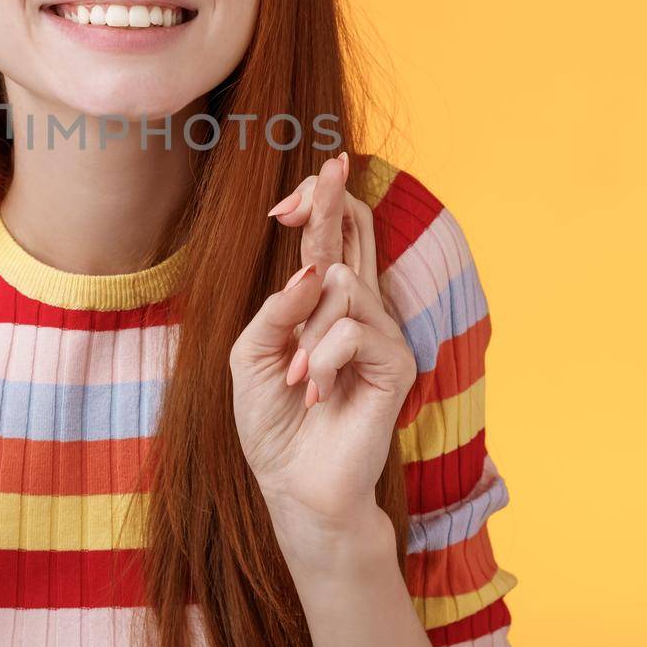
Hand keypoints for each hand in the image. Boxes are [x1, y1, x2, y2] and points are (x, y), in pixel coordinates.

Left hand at [230, 152, 417, 533]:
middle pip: (355, 234)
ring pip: (343, 286)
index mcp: (322, 305)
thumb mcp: (250, 354)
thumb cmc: (272, 420)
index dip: (319, 206)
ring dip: (306, 334)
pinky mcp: (396, 363)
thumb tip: (313, 270)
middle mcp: (357, 310)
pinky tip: (317, 392)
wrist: (294, 484)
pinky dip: (323, 359)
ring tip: (296, 378)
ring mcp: (380, 333)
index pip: (331, 239)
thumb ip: (276, 309)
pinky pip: (355, 330)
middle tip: (332, 161)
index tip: (289, 198)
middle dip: (336, 198)